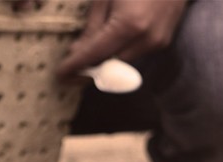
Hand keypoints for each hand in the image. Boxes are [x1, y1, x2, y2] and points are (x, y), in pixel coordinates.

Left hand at [56, 0, 187, 79]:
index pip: (95, 54)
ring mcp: (157, 43)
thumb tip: (78, 51)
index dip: (75, 66)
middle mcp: (145, 39)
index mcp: (129, 24)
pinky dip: (118, 53)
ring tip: (86, 55)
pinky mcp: (163, 42)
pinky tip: (109, 44)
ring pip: (121, 63)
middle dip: (88, 68)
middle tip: (69, 69)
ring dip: (104, 61)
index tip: (60, 75)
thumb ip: (93, 25)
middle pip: (108, 65)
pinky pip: (134, 55)